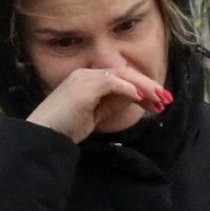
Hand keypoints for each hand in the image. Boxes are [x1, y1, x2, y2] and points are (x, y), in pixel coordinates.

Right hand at [27, 66, 169, 141]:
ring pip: (122, 75)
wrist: (42, 136)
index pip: (122, 79)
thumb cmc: (64, 129)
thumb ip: (112, 103)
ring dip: (144, 87)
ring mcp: (84, 78)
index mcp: (88, 79)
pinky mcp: (83, 86)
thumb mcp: (94, 115)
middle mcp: (86, 74)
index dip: (143, 89)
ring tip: (160, 99)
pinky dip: (129, 89)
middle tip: (167, 99)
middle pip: (125, 73)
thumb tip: (136, 98)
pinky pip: (112, 82)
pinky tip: (142, 99)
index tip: (158, 103)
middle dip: (149, 86)